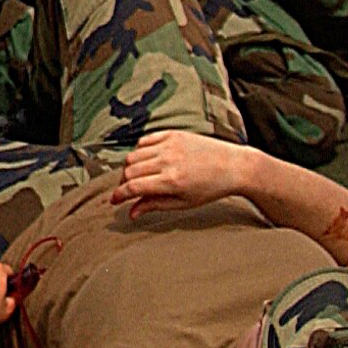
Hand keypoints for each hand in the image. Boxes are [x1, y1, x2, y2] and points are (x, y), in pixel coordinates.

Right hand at [111, 130, 250, 219]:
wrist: (233, 166)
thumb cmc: (211, 188)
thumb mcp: (184, 203)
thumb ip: (155, 205)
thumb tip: (131, 213)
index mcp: (171, 181)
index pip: (133, 187)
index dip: (119, 196)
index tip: (114, 201)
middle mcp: (168, 160)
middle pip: (129, 170)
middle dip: (124, 183)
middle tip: (128, 191)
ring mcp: (170, 144)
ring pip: (134, 155)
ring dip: (130, 168)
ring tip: (138, 177)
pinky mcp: (174, 133)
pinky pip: (145, 140)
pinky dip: (140, 151)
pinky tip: (147, 161)